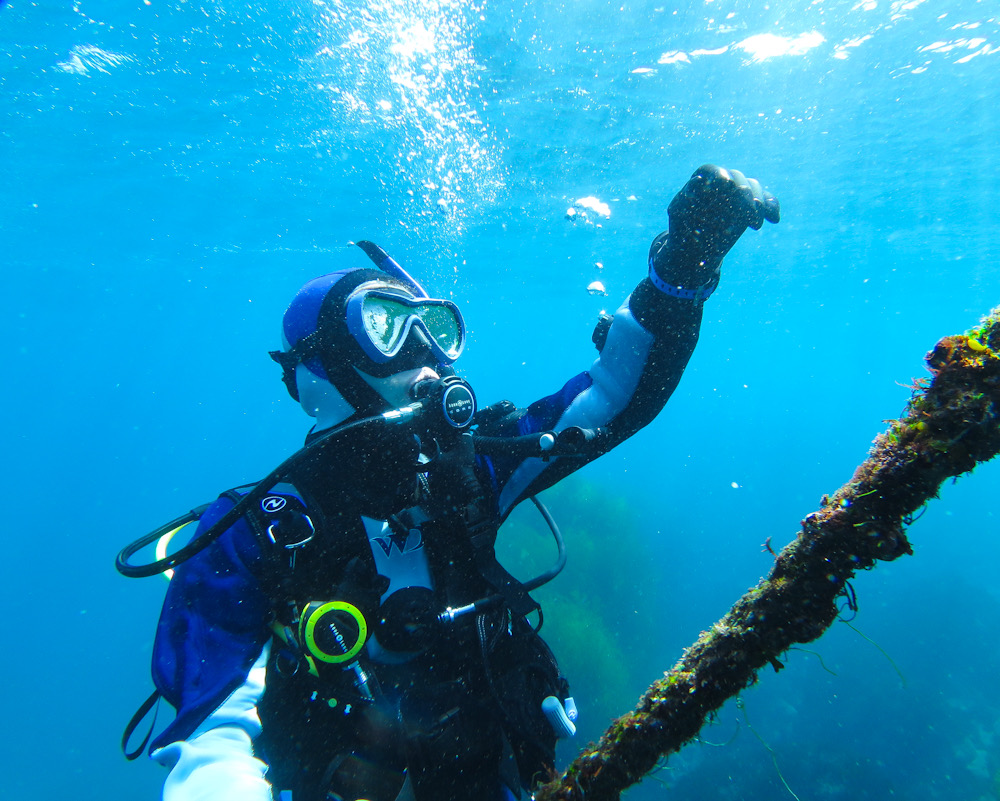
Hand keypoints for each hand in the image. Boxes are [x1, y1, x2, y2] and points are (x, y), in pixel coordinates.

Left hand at [651, 165, 778, 292]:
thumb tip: (696, 182)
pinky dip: (771, 207)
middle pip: (737, 178)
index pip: (713, 172)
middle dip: (744, 193)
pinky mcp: (750, 204)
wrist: (694, 249)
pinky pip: (766, 200)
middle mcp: (721, 182)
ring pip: (754, 187)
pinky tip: (774, 220)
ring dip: (759, 202)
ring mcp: (737, 192)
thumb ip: (684, 199)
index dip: (720, 177)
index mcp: (701, 180)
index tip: (726, 186)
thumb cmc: (682, 230)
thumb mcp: (679, 215)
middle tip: (748, 212)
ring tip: (755, 224)